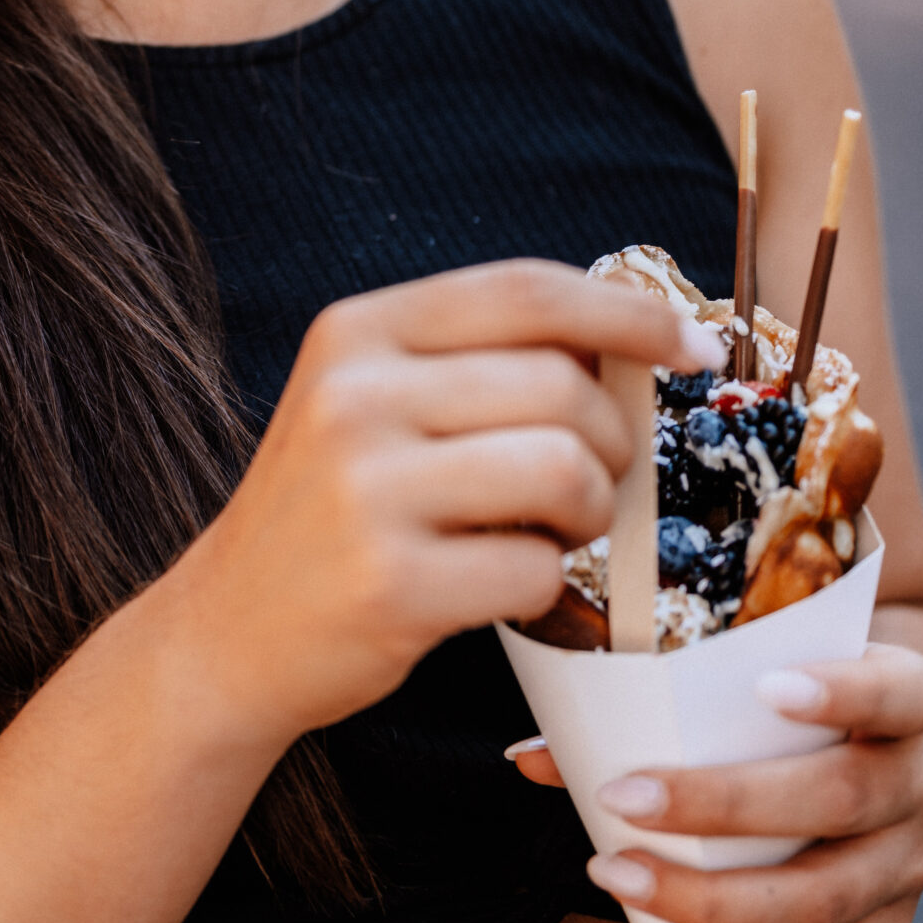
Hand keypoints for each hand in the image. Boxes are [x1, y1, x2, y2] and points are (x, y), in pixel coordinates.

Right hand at [171, 259, 722, 750]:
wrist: (228, 632)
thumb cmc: (332, 513)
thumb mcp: (371, 404)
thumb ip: (477, 361)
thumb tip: (630, 339)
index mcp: (356, 332)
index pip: (526, 290)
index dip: (631, 312)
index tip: (694, 347)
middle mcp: (353, 397)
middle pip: (563, 385)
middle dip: (612, 440)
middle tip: (589, 485)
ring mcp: (366, 491)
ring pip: (566, 471)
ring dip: (588, 514)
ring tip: (547, 534)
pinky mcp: (390, 585)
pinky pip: (539, 571)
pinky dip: (546, 586)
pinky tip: (499, 586)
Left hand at [517, 645, 922, 922]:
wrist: (876, 753)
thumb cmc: (788, 711)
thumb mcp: (751, 683)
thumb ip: (652, 705)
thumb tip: (529, 755)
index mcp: (906, 700)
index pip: (891, 690)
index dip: (839, 691)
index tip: (766, 686)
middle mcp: (919, 784)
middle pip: (838, 799)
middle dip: (724, 805)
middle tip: (622, 800)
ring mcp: (908, 866)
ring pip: (824, 897)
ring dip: (713, 901)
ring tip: (618, 880)